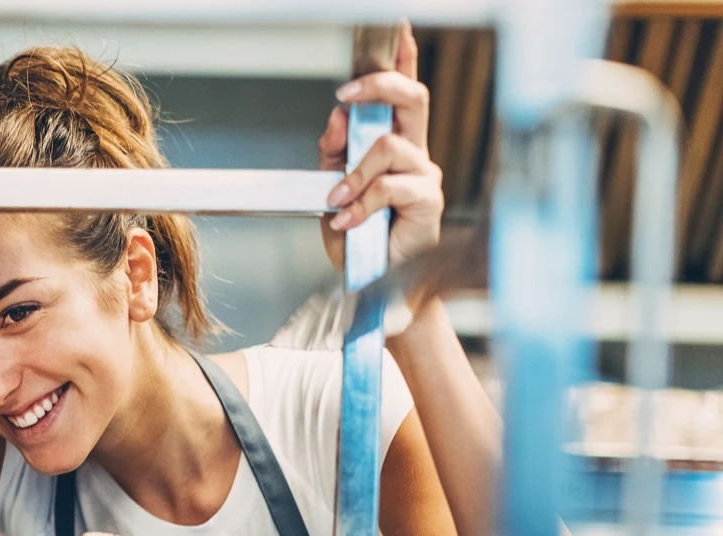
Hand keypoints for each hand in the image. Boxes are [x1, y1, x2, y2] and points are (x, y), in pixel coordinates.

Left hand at [318, 20, 443, 279]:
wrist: (369, 286)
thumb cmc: (355, 238)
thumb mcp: (330, 188)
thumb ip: (333, 152)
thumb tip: (337, 118)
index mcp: (393, 145)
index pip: (402, 93)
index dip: (403, 57)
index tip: (396, 28)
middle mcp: (414, 154)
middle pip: (413, 98)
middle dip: (379, 86)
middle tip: (346, 96)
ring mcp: (424, 175)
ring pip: (390, 146)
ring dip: (354, 172)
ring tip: (336, 199)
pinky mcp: (428, 201)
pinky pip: (390, 186)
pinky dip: (361, 202)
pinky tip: (347, 220)